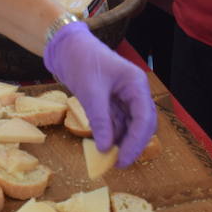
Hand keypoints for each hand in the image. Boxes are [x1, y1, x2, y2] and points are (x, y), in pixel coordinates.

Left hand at [44, 21, 156, 165]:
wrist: (66, 47)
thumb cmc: (81, 60)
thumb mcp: (90, 92)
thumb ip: (100, 120)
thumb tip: (105, 148)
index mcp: (136, 84)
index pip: (145, 118)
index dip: (136, 142)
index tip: (123, 159)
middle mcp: (135, 92)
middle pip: (143, 125)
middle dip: (133, 145)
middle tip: (118, 163)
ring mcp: (125, 97)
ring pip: (131, 126)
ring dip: (122, 142)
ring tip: (110, 159)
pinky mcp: (113, 102)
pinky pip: (118, 123)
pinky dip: (112, 135)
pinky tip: (104, 146)